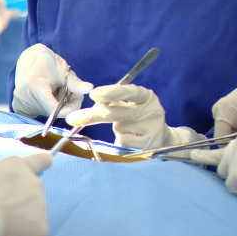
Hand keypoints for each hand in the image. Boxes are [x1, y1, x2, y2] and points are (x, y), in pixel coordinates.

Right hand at [0, 153, 53, 235]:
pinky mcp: (41, 230)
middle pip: (31, 196)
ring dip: (17, 224)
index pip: (38, 160)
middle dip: (19, 205)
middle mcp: (34, 183)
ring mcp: (40, 206)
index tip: (49, 160)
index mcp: (17, 167)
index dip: (43, 161)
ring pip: (30, 220)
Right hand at [12, 43, 92, 119]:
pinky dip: (49, 106)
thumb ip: (75, 83)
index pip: (53, 109)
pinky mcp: (19, 107)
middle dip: (66, 105)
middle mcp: (23, 97)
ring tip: (59, 90)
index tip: (78, 102)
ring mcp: (20, 103)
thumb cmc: (47, 62)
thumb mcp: (62, 70)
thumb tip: (90, 89)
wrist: (28, 59)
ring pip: (47, 113)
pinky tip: (49, 95)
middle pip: (52, 111)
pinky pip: (40, 112)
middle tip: (73, 93)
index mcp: (34, 86)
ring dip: (58, 106)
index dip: (69, 109)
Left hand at [67, 83, 202, 150]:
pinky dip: (121, 142)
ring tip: (131, 131)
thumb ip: (108, 107)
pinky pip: (123, 142)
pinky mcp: (150, 144)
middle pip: (115, 112)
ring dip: (117, 130)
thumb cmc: (138, 120)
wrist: (162, 139)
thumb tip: (81, 114)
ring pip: (118, 128)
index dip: (110, 92)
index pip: (127, 91)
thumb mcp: (127, 107)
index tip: (93, 94)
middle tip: (74, 119)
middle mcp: (151, 109)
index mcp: (145, 96)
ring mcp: (152, 127)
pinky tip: (133, 140)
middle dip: (94, 115)